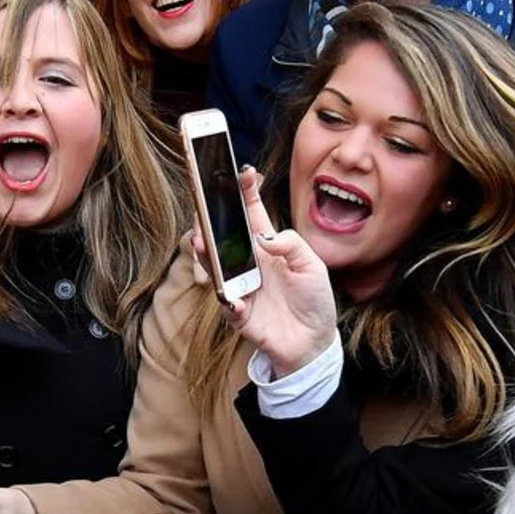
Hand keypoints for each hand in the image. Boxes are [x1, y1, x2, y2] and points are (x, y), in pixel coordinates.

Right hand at [203, 167, 338, 378]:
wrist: (313, 342)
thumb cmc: (313, 299)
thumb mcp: (312, 265)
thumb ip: (292, 245)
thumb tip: (263, 238)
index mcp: (266, 246)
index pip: (249, 213)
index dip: (244, 192)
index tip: (242, 172)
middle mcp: (248, 262)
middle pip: (220, 235)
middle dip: (209, 219)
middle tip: (204, 207)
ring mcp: (240, 286)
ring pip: (213, 265)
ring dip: (205, 254)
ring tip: (201, 242)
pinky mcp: (239, 313)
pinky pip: (227, 305)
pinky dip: (229, 302)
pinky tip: (234, 301)